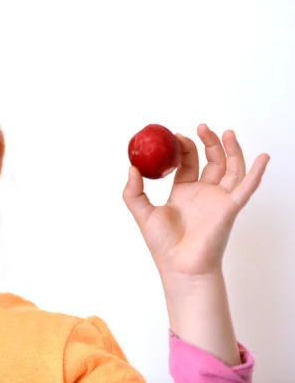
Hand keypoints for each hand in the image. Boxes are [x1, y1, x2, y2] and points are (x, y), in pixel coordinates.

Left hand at [122, 123, 269, 277]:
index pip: (187, 163)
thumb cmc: (163, 245)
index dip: (184, 147)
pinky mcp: (230, 207)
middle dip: (207, 142)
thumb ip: (133, 191)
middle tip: (200, 127)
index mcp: (183, 192)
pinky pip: (247, 187)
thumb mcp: (141, 213)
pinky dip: (256, 171)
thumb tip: (131, 167)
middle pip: (211, 161)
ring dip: (230, 149)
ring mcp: (218, 199)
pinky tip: (262, 156)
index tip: (176, 135)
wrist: (180, 266)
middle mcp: (203, 193)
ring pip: (231, 168)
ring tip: (225, 132)